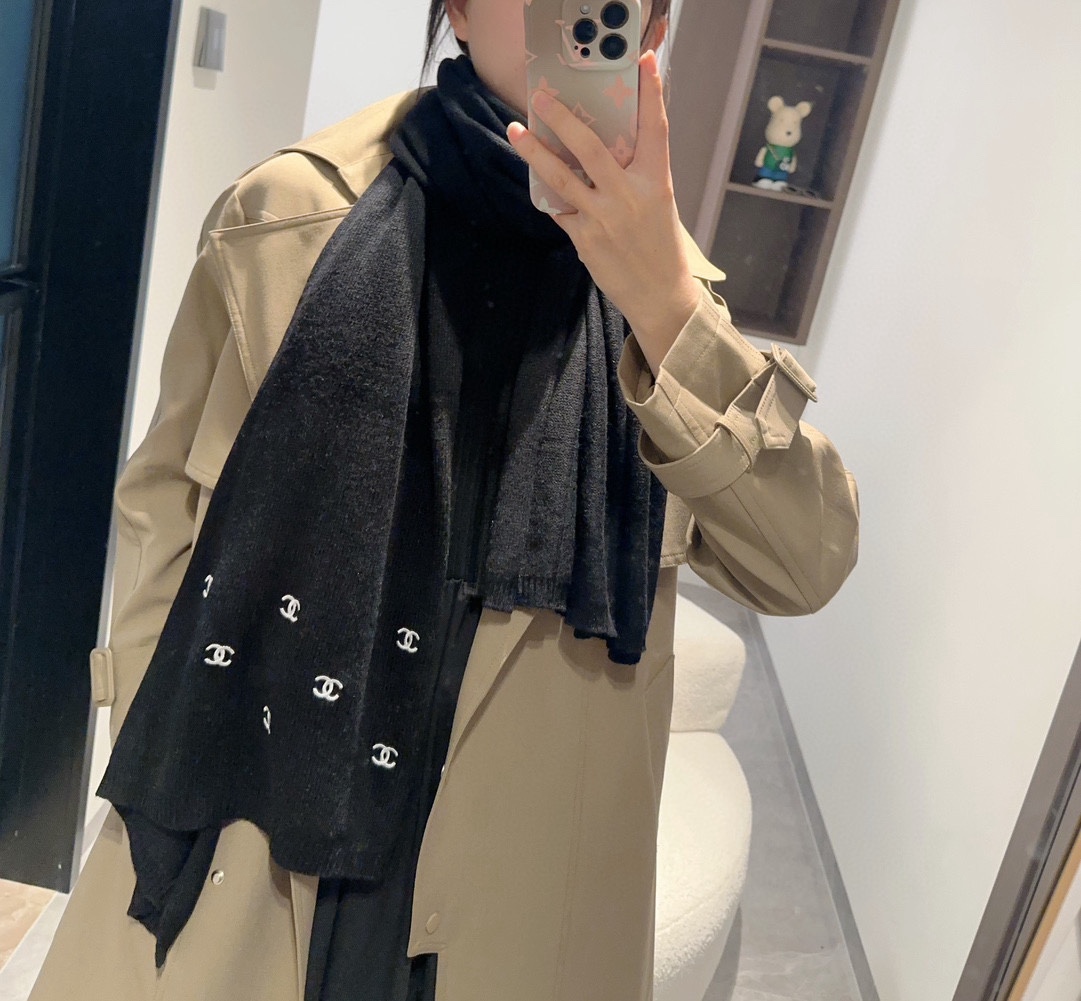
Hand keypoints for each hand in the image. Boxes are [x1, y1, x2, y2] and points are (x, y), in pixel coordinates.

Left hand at [507, 49, 701, 373]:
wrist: (660, 294)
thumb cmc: (659, 246)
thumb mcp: (659, 203)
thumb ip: (635, 175)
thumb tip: (603, 149)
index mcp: (657, 182)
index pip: (655, 129)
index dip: (651, 94)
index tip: (645, 62)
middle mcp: (630, 195)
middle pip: (590, 147)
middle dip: (562, 118)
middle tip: (541, 97)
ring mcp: (604, 218)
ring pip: (561, 176)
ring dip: (534, 151)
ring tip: (515, 130)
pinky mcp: (585, 239)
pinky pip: (559, 208)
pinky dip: (549, 196)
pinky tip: (539, 185)